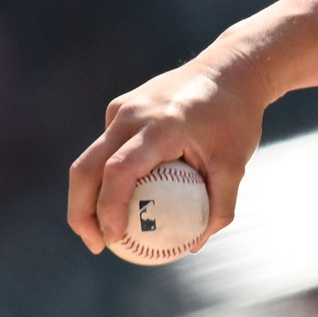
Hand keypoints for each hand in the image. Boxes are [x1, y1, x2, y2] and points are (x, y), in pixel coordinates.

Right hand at [68, 55, 260, 252]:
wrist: (229, 70)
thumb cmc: (236, 119)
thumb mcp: (236, 165)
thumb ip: (220, 207)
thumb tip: (195, 246)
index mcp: (159, 127)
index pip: (118, 171)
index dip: (108, 208)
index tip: (114, 239)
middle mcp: (132, 114)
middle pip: (86, 167)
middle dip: (81, 211)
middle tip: (96, 245)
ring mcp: (122, 108)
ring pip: (90, 157)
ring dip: (88, 196)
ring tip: (102, 231)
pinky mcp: (121, 107)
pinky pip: (107, 146)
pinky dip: (106, 175)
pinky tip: (124, 199)